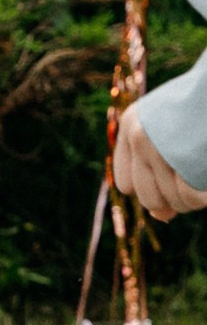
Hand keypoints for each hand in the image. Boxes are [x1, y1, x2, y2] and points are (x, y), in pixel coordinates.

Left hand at [112, 101, 206, 218]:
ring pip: (175, 202)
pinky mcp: (185, 158)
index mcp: (132, 125)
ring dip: (196, 194)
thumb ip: (157, 167)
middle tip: (196, 174)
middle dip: (174, 198)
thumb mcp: (171, 129)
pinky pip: (193, 198)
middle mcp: (139, 136)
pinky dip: (206, 195)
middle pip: (149, 199)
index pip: (126, 184)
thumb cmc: (203, 107)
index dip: (152, 190)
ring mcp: (161, 148)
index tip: (174, 182)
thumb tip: (159, 217)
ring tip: (205, 164)